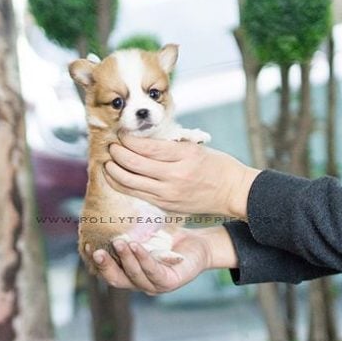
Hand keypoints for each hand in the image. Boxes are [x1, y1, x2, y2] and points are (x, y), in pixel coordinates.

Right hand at [90, 227, 237, 294]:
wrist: (199, 245)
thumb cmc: (168, 237)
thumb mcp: (144, 233)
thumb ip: (126, 229)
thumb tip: (103, 204)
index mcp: (130, 274)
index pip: (108, 272)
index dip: (96, 262)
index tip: (85, 245)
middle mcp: (139, 283)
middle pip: (116, 280)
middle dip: (105, 266)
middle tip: (94, 250)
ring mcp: (154, 286)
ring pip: (134, 275)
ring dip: (125, 258)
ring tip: (118, 241)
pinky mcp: (169, 283)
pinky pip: (153, 271)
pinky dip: (143, 259)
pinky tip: (136, 246)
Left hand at [104, 134, 260, 218]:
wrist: (233, 193)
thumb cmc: (217, 166)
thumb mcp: (195, 148)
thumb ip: (168, 145)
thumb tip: (140, 140)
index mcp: (183, 156)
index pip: (146, 148)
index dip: (128, 140)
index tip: (121, 134)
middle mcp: (174, 177)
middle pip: (134, 165)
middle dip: (116, 154)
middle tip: (111, 147)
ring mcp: (168, 194)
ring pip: (130, 183)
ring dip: (114, 171)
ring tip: (107, 163)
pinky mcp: (166, 206)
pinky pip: (138, 195)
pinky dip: (123, 185)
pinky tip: (116, 178)